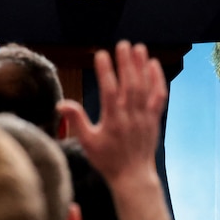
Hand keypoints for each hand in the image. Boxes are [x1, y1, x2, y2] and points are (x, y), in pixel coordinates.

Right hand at [57, 41, 170, 219]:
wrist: (133, 176)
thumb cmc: (107, 159)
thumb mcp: (87, 143)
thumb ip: (76, 121)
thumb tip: (60, 104)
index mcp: (113, 121)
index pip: (109, 91)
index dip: (106, 72)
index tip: (101, 54)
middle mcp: (130, 116)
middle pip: (130, 85)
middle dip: (126, 63)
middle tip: (122, 44)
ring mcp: (145, 117)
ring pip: (145, 88)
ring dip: (141, 66)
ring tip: (138, 47)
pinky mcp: (155, 118)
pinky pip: (159, 96)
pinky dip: (157, 80)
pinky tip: (153, 64)